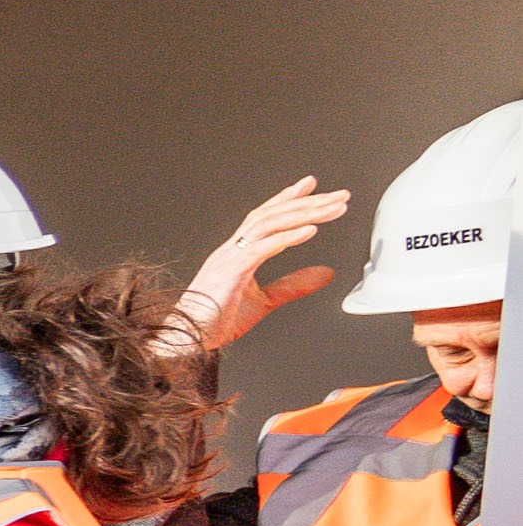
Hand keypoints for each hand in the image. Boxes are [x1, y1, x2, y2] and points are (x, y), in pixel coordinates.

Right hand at [161, 175, 349, 358]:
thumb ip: (293, 285)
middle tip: (339, 195)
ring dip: (304, 213)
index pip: (265, 218)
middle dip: (307, 202)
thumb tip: (325, 274)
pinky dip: (287, 237)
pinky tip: (309, 230)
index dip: (288, 199)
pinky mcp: (231, 270)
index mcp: (237, 254)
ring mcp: (230, 257)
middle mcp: (232, 249)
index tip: (311, 186)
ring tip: (333, 208)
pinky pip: (262, 248)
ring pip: (268, 224)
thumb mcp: (264, 301)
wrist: (186, 338)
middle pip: (272, 214)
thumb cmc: (214, 322)